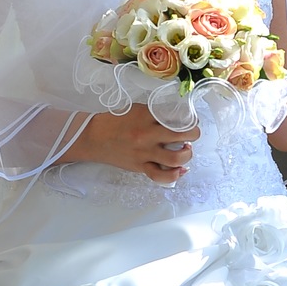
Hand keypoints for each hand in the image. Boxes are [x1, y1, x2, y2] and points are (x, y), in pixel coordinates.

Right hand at [62, 104, 197, 181]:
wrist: (93, 137)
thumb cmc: (114, 121)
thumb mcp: (135, 109)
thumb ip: (155, 113)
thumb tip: (176, 117)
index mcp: (146, 116)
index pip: (176, 115)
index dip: (189, 117)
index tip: (191, 119)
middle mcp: (147, 134)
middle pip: (183, 134)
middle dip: (194, 133)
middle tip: (192, 133)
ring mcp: (144, 153)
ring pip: (176, 158)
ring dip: (187, 154)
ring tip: (186, 149)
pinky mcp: (140, 166)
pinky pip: (161, 175)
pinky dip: (175, 174)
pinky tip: (180, 170)